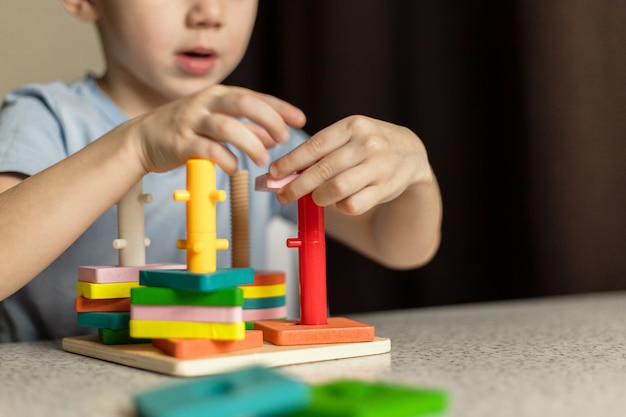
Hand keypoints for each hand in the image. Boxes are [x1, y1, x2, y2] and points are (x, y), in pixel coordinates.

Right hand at [121, 85, 305, 174]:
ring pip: (227, 127)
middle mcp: (205, 103)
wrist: (141, 139)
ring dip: (250, 143)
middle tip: (284, 139)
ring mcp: (191, 121)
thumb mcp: (217, 122)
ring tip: (263, 159)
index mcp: (218, 95)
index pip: (255, 97)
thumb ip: (246, 127)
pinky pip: (208, 150)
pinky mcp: (180, 142)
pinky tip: (236, 168)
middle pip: (243, 104)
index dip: (280, 108)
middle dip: (269, 120)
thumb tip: (274, 136)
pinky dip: (226, 159)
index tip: (300, 120)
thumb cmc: (184, 130)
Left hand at [269, 115, 433, 214]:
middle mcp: (367, 144)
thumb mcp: (348, 137)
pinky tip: (340, 201)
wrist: (410, 154)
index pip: (315, 146)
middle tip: (282, 195)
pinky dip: (341, 207)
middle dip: (297, 186)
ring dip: (318, 198)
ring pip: (337, 189)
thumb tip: (282, 173)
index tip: (273, 173)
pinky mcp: (385, 188)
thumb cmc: (367, 146)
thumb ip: (320, 151)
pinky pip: (353, 205)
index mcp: (353, 126)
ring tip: (314, 198)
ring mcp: (378, 167)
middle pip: (322, 170)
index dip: (290, 162)